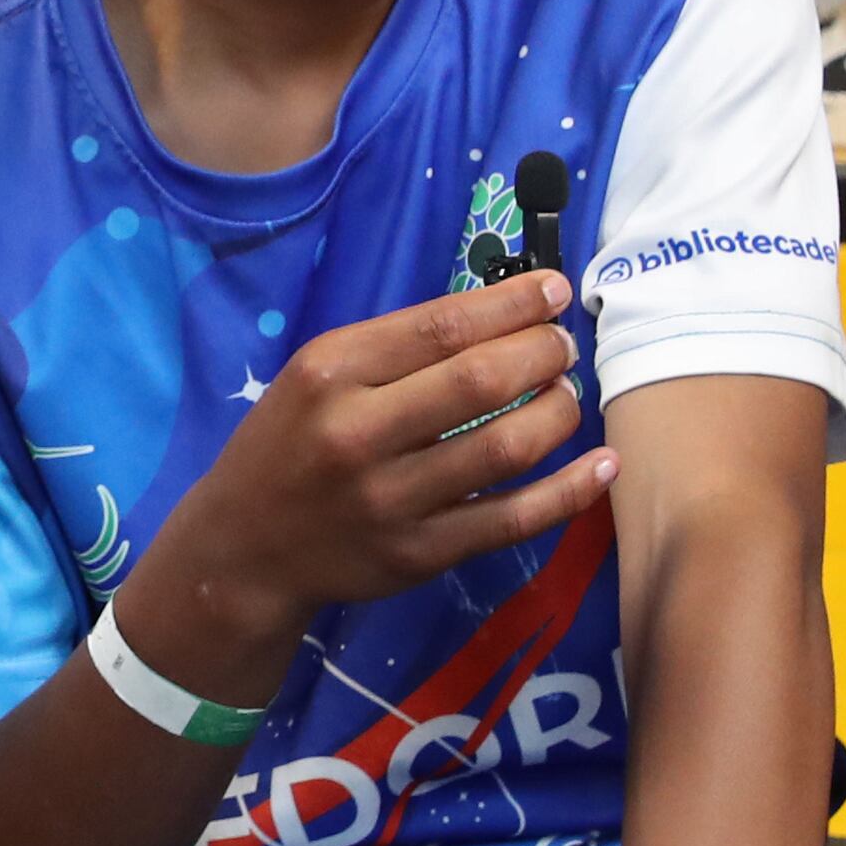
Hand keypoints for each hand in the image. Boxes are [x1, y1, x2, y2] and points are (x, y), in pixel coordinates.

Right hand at [133, 275, 615, 674]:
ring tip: (567, 395)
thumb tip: (499, 316)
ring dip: (558, 413)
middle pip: (481, 381)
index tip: (555, 290)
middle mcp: (358, 434)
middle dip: (542, 353)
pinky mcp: (419, 555)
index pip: (441, 326)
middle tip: (563, 346)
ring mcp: (391, 501)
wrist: (244, 549)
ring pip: (506, 448)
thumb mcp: (315, 375)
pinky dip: (569, 491)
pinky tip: (600, 466)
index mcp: (331, 374)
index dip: (512, 304)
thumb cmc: (289, 444)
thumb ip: (393, 349)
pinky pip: (512, 520)